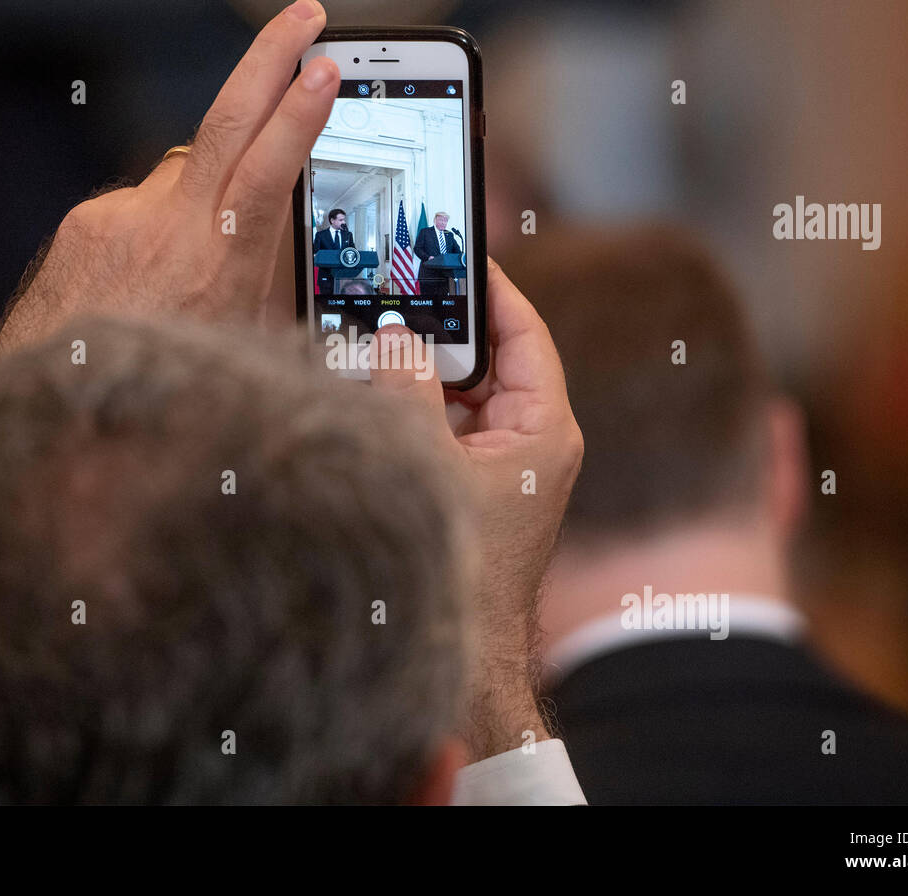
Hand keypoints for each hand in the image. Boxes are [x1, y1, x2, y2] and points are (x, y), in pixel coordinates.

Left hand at [0, 0, 338, 462]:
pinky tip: (150, 275)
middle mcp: (163, 232)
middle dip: (270, 58)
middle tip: (306, 15)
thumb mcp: (242, 358)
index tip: (325, 69)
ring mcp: (116, 220)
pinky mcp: (86, 222)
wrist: (53, 419)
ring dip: (208, 189)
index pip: (265, 172)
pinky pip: (144, 201)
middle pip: (223, 121)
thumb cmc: (161, 402)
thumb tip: (282, 232)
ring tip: (200, 261)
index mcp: (215, 271)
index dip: (299, 116)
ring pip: (185, 170)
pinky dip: (161, 221)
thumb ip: (264, 285)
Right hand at [370, 257, 583, 761]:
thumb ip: (406, 391)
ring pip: (455, 395)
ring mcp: (500, 465)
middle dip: (435, 330)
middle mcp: (527, 441)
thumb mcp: (429, 463)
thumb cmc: (461, 565)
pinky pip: (441, 429)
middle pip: (483, 360)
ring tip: (367, 334)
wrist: (461, 655)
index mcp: (542, 428)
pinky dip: (407, 410)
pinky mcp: (472, 486)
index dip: (490, 289)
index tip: (455, 251)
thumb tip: (394, 335)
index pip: (523, 334)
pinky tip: (365, 391)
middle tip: (391, 290)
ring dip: (412, 372)